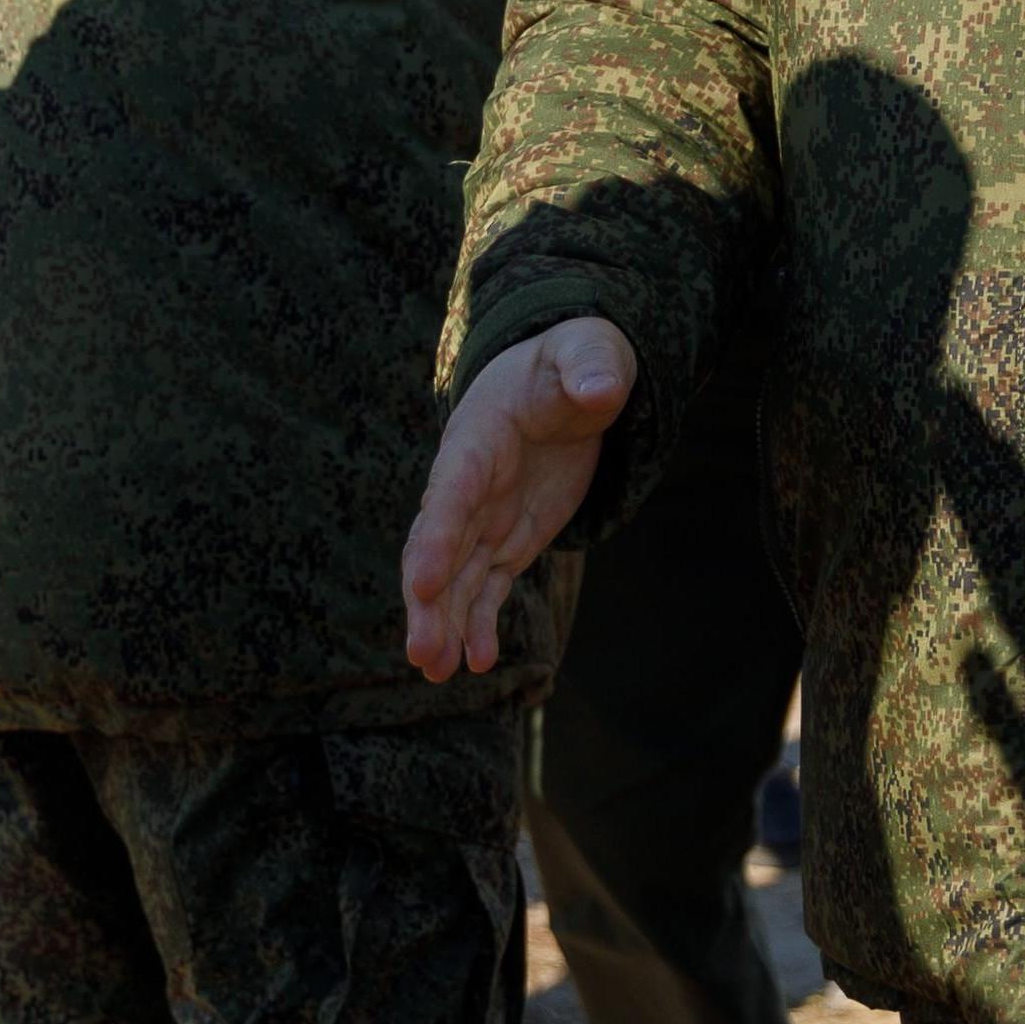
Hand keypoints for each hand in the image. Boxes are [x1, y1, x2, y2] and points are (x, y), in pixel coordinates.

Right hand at [399, 318, 635, 679]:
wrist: (569, 380)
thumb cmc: (573, 359)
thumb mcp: (586, 352)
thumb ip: (589, 368)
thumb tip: (601, 390)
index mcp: (477, 438)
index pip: (451, 493)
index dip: (437, 537)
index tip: (424, 583)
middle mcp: (469, 484)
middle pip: (439, 547)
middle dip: (428, 601)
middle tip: (423, 652)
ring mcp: (485, 516)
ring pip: (456, 578)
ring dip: (445, 623)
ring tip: (439, 671)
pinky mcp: (507, 539)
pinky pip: (487, 587)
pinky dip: (480, 622)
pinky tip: (478, 661)